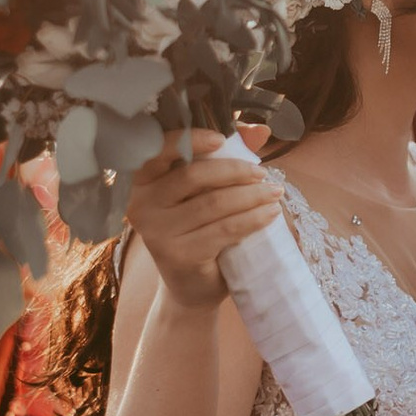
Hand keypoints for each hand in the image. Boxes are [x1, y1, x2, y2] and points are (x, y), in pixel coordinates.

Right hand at [119, 131, 280, 311]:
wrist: (190, 286)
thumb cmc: (197, 229)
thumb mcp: (206, 191)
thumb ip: (226, 155)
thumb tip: (259, 129)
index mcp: (141, 181)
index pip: (158, 150)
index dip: (190, 139)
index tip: (221, 138)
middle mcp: (141, 204)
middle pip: (193, 176)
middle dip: (235, 170)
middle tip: (263, 173)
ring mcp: (157, 232)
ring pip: (213, 203)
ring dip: (251, 195)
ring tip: (275, 192)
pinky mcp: (178, 255)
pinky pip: (224, 229)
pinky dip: (253, 218)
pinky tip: (270, 214)